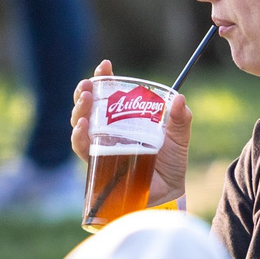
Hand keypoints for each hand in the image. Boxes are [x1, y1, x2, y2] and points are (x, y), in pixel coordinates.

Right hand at [72, 59, 193, 207]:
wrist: (168, 192)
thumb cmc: (171, 163)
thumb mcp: (179, 137)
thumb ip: (180, 119)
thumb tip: (179, 99)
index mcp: (126, 116)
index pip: (109, 92)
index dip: (104, 78)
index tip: (105, 66)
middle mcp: (109, 129)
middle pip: (88, 105)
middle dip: (84, 91)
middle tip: (87, 84)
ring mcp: (101, 145)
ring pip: (80, 123)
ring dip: (79, 110)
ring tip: (84, 99)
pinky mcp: (97, 163)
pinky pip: (82, 148)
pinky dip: (78, 137)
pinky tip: (82, 127)